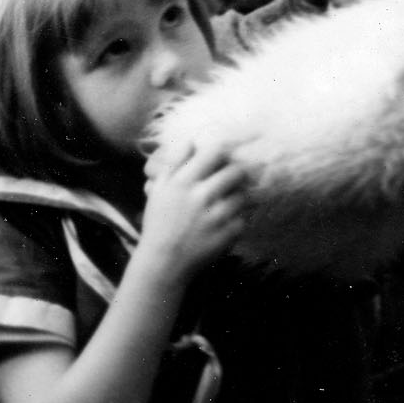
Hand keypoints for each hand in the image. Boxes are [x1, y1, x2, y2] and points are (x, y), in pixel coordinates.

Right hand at [140, 140, 247, 280]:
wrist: (163, 262)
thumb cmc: (160, 223)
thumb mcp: (159, 190)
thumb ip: (174, 163)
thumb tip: (191, 141)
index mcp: (182, 182)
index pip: (215, 152)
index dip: (224, 152)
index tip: (223, 159)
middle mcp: (200, 196)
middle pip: (235, 171)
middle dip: (236, 175)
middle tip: (232, 181)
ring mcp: (217, 216)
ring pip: (243, 194)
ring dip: (239, 197)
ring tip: (230, 204)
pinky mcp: (229, 233)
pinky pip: (244, 218)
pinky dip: (237, 221)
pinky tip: (225, 225)